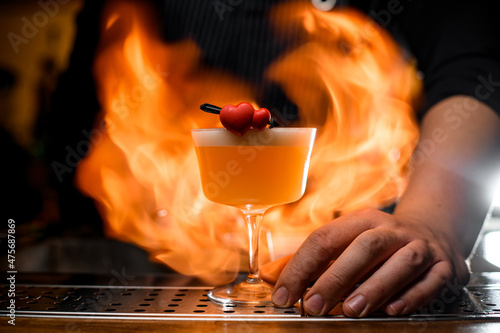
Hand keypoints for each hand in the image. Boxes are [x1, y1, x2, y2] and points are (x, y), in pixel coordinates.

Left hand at [265, 208, 469, 316]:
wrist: (435, 230)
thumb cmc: (380, 243)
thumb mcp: (347, 241)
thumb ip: (312, 260)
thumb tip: (271, 276)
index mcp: (361, 221)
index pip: (325, 238)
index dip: (301, 266)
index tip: (283, 294)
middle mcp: (391, 230)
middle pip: (363, 247)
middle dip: (336, 277)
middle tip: (314, 305)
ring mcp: (420, 246)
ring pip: (400, 262)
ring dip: (374, 286)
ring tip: (351, 310)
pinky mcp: (444, 266)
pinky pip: (430, 281)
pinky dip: (411, 295)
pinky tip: (392, 309)